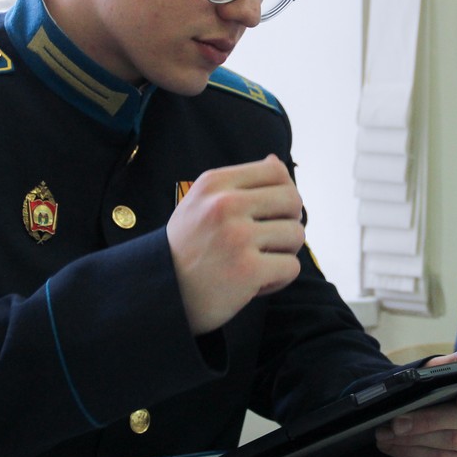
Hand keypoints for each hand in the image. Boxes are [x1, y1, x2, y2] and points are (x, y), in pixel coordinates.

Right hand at [167, 155, 304, 334]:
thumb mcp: (200, 203)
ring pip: (296, 234)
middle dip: (288, 222)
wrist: (160, 294)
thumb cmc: (187, 248)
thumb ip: (238, 183)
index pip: (276, 171)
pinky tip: (253, 283)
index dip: (283, 193)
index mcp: (214, 183)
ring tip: (256, 262)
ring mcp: (237, 237)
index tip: (270, 214)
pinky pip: (291, 267)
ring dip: (282, 253)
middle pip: (292, 201)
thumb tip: (276, 161)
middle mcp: (224, 205)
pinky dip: (277, 279)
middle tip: (268, 241)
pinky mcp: (248, 270)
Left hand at [374, 346, 456, 456]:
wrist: (427, 431)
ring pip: (453, 441)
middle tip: (397, 419)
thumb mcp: (443, 375)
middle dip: (429, 417)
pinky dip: (412, 452)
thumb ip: (454, 363)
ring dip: (414, 436)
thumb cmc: (439, 396)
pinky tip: (391, 446)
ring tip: (385, 431)